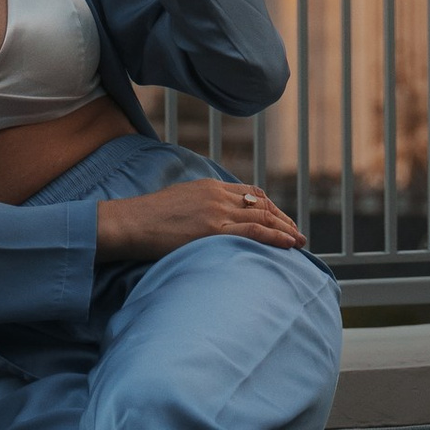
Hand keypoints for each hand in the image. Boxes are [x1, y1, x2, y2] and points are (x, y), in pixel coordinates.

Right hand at [95, 177, 305, 264]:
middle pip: (262, 205)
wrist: (130, 222)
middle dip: (283, 220)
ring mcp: (216, 212)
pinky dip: (275, 237)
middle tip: (297, 234)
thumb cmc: (147, 217)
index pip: (251, 193)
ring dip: (285, 230)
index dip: (271, 207)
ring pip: (262, 218)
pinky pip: (253, 231)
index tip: (281, 220)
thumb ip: (200, 205)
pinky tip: (288, 244)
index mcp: (210, 185)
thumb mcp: (178, 200)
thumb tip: (210, 220)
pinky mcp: (212, 230)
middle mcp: (217, 195)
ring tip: (299, 243)